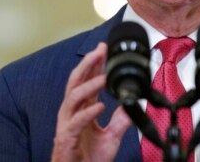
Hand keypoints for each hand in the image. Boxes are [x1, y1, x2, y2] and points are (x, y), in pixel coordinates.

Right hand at [51, 43, 131, 161]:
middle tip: (99, 50)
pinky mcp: (66, 138)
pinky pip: (75, 123)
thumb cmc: (88, 158)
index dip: (94, 64)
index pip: (87, 81)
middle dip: (87, 64)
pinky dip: (88, 113)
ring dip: (89, 85)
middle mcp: (72, 113)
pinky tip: (100, 106)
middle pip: (76, 81)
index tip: (104, 48)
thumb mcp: (111, 136)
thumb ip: (121, 119)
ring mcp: (67, 124)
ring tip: (104, 78)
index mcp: (82, 110)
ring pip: (73, 97)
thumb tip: (134, 104)